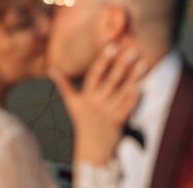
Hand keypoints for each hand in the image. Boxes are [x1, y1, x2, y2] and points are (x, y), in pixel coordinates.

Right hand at [49, 44, 145, 164]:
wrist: (91, 147)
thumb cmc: (82, 121)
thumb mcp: (71, 103)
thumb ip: (63, 85)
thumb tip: (51, 69)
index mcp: (86, 95)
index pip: (95, 73)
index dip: (103, 59)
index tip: (111, 46)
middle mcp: (97, 101)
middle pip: (111, 80)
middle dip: (121, 64)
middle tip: (131, 50)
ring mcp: (108, 111)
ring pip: (122, 91)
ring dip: (134, 77)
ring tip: (142, 62)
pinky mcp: (118, 120)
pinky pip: (127, 107)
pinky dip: (134, 97)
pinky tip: (141, 85)